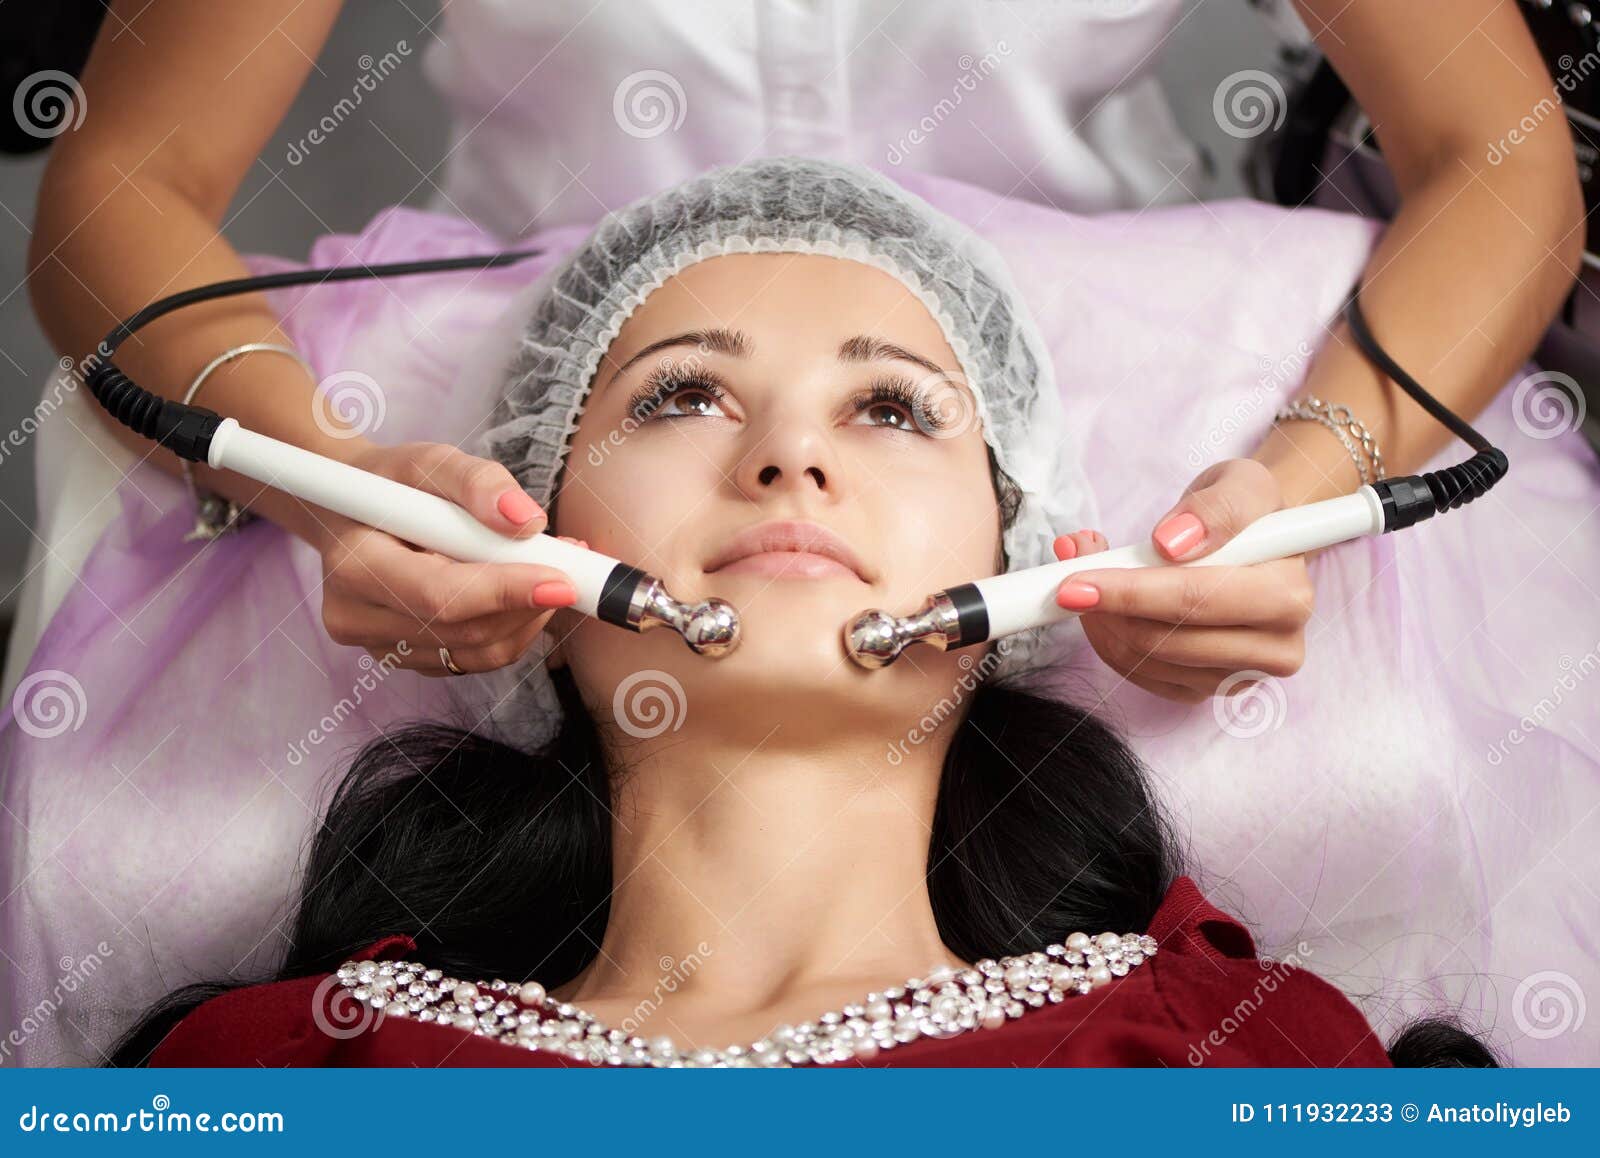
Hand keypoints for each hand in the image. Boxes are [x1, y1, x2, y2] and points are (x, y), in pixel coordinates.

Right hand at [305, 441, 583, 676]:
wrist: (354, 509)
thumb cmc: (393, 481)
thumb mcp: (429, 460)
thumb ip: (477, 482)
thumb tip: (526, 520)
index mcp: (356, 564)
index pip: (441, 596)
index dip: (507, 591)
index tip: (562, 578)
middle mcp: (355, 616)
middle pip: (465, 632)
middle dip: (529, 602)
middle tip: (569, 567)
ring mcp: (378, 646)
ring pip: (478, 652)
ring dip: (528, 617)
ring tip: (549, 570)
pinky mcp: (405, 657)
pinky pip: (474, 659)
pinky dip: (511, 628)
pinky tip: (521, 591)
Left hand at [1052, 459, 1314, 703]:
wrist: (1252, 543)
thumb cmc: (1244, 513)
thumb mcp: (1240, 484)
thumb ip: (1216, 508)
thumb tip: (1172, 543)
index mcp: (1288, 598)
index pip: (1196, 601)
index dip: (1130, 593)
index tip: (1076, 580)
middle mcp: (1275, 649)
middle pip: (1165, 640)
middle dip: (1106, 607)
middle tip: (1067, 575)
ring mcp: (1241, 678)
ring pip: (1145, 661)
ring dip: (1101, 621)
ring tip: (1087, 577)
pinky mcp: (1208, 690)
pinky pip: (1140, 676)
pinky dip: (1108, 640)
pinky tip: (1103, 607)